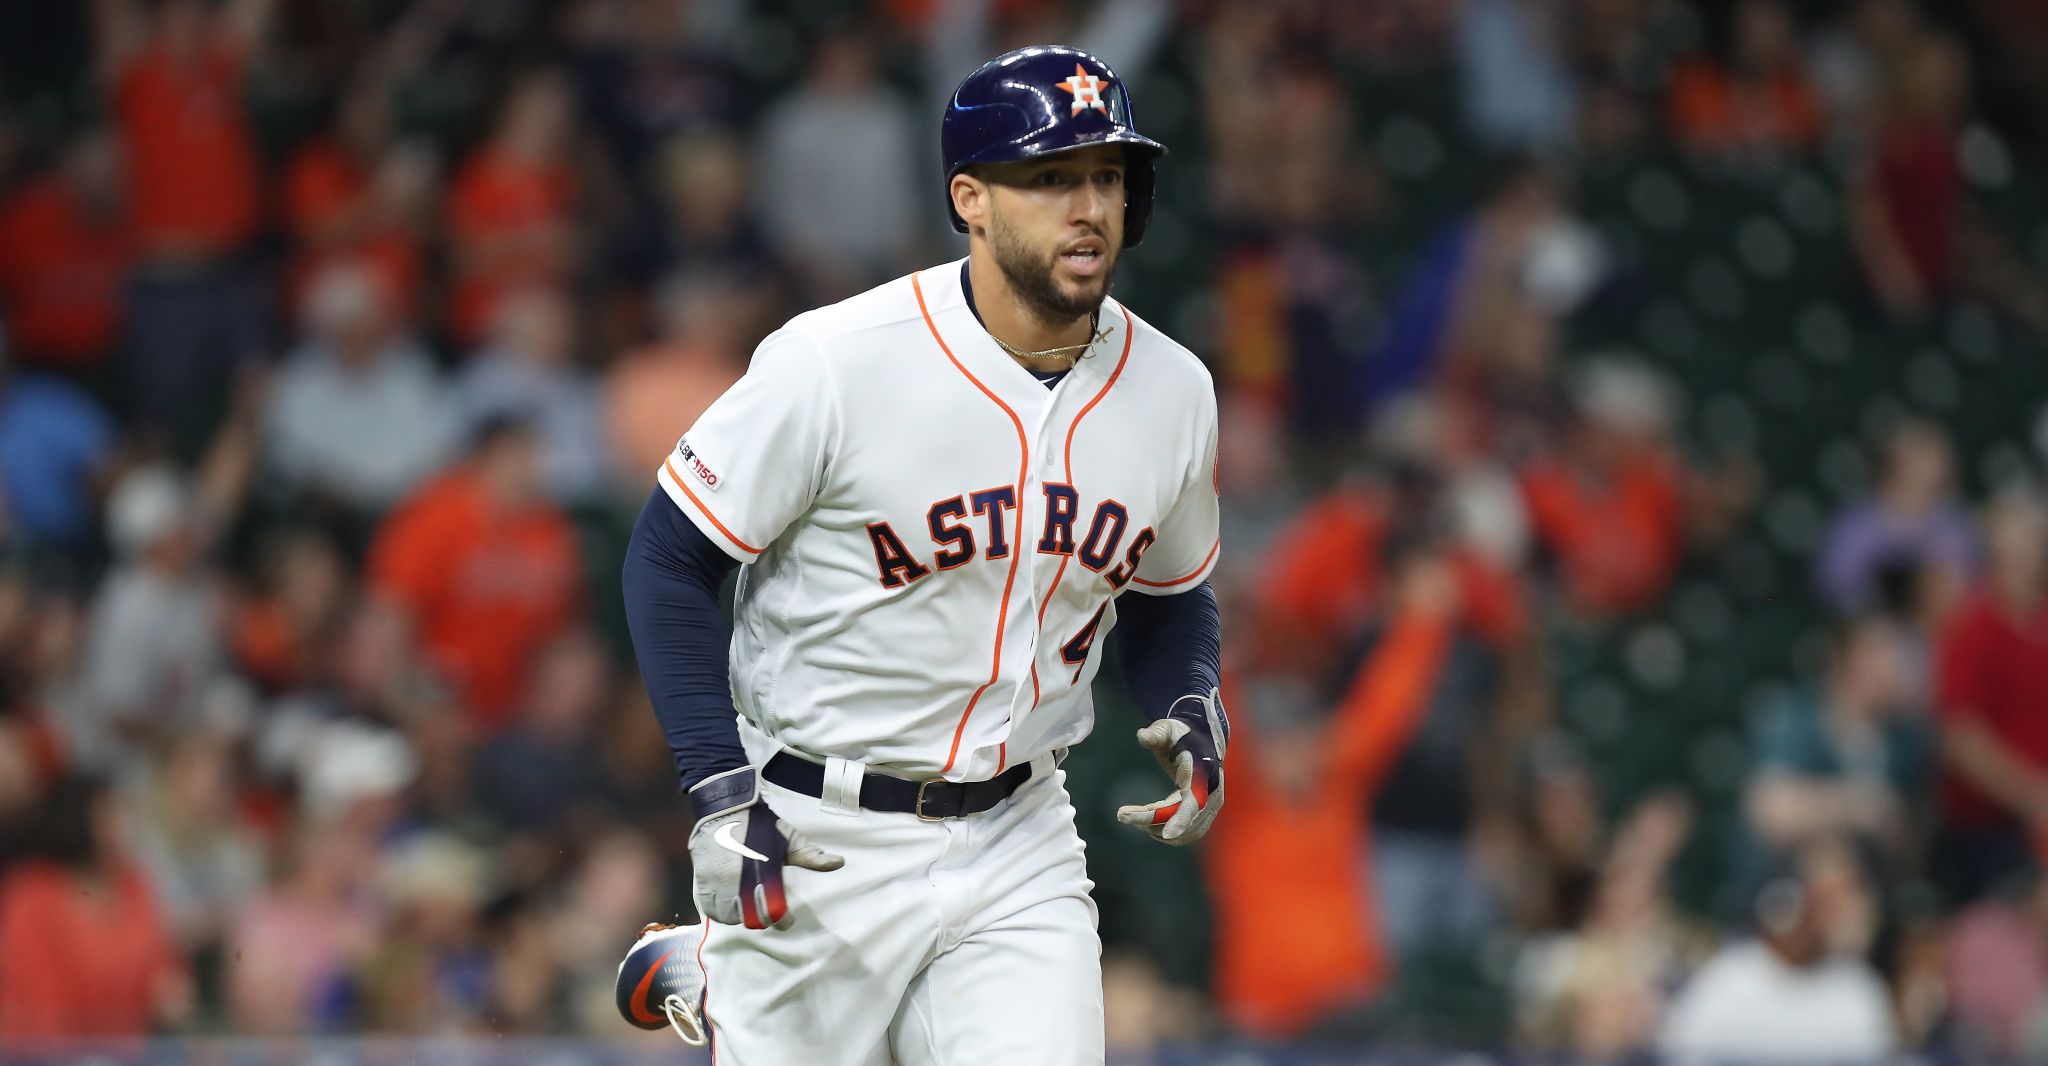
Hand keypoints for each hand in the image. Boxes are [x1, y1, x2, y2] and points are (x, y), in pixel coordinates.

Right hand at [687, 768, 842, 928]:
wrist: (726, 806)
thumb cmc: (761, 824)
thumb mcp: (788, 839)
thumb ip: (810, 856)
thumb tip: (839, 863)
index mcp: (762, 872)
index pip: (773, 911)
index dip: (782, 920)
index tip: (788, 920)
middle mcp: (737, 881)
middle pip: (751, 919)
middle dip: (762, 918)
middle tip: (768, 911)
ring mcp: (716, 882)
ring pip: (729, 917)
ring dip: (740, 916)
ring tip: (748, 906)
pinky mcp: (700, 880)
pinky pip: (709, 909)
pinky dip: (719, 911)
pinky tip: (729, 902)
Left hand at [1116, 687, 1227, 845]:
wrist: (1201, 739)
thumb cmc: (1181, 734)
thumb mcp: (1167, 728)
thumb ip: (1156, 733)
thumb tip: (1142, 736)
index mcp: (1202, 774)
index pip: (1193, 803)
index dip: (1181, 821)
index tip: (1166, 836)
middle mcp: (1211, 794)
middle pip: (1181, 819)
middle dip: (1150, 820)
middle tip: (1122, 814)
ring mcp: (1211, 806)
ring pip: (1185, 832)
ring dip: (1157, 827)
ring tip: (1133, 815)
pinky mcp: (1206, 813)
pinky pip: (1189, 832)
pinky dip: (1168, 831)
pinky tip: (1148, 822)